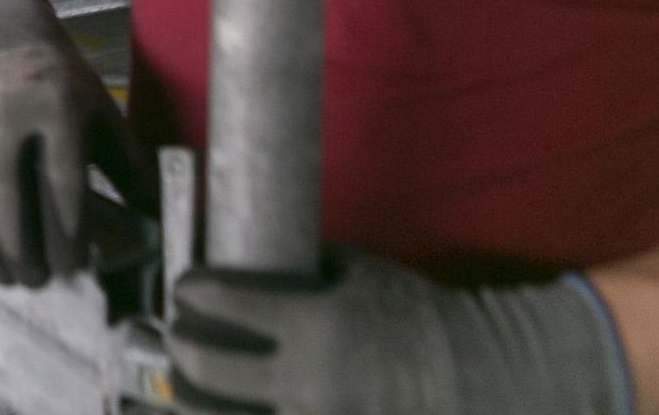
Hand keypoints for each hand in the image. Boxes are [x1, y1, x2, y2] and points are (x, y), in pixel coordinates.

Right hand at [0, 0, 155, 286]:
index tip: (72, 268)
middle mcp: (7, 111)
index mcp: (58, 108)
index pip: (62, 179)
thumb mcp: (106, 119)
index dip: (67, 229)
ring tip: (4, 273)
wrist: (14, 42)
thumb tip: (156, 224)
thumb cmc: (70, 91)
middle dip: (18, 245)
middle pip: (5, 190)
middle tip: (34, 281)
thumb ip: (129, 170)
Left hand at [168, 249, 632, 413]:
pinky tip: (218, 413)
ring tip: (181, 386)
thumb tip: (256, 258)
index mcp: (314, 327)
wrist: (480, 378)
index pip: (224, 303)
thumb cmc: (418, 318)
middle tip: (177, 333)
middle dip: (182, 346)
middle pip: (209, 370)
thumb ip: (306, 270)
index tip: (185, 285)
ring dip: (188, 399)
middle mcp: (305, 382)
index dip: (194, 291)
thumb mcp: (361, 274)